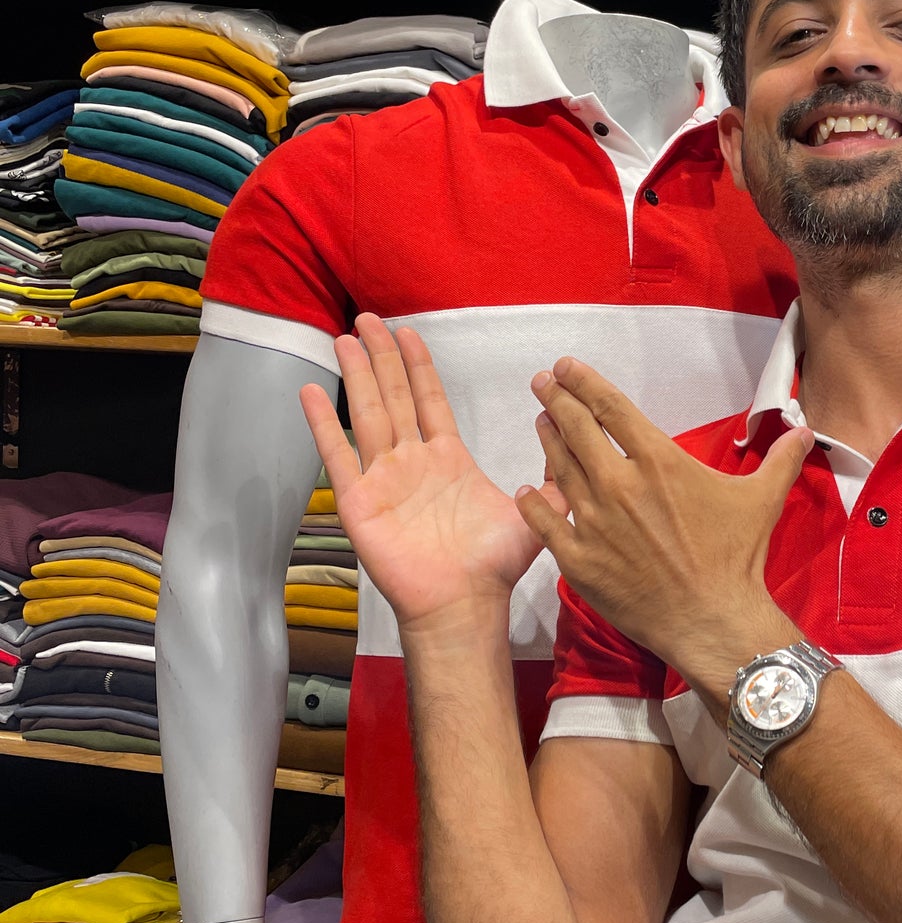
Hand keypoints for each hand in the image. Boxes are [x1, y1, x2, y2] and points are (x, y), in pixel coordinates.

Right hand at [300, 314, 564, 635]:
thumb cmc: (494, 565)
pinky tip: (311, 392)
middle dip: (381, 356)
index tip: (407, 331)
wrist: (464, 604)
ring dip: (355, 375)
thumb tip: (569, 440)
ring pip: (367, 414)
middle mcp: (411, 463)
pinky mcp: (359, 502)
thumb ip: (552, 479)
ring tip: (343, 338)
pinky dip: (323, 424)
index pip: (429, 400)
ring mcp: (383, 479)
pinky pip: (338, 456)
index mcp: (447, 459)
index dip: (418, 365)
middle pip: (393, 396)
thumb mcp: (533, 512)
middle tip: (367, 318)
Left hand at [516, 357, 808, 700]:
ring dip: (547, 441)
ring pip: (559, 469)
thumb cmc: (736, 559)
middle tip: (542, 383)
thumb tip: (805, 431)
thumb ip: (780, 460)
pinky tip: (525, 491)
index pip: (611, 408)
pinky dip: (533, 504)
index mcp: (658, 461)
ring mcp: (594, 521)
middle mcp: (619, 484)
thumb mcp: (763, 500)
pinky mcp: (579, 559)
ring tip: (540, 421)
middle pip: (577, 429)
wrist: (712, 619)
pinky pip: (546, 523)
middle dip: (556, 400)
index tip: (567, 367)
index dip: (585, 382)